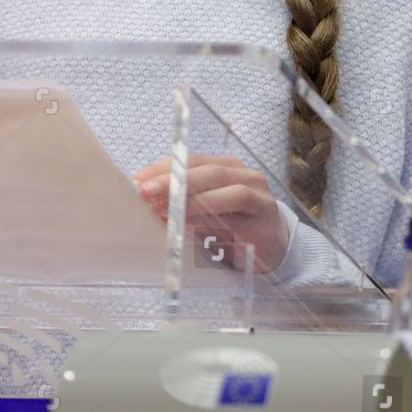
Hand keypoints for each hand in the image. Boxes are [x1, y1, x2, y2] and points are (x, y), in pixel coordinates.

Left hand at [133, 153, 290, 273]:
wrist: (275, 250)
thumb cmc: (233, 229)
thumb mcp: (205, 213)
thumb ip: (182, 204)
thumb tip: (145, 203)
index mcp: (226, 167)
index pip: (190, 160)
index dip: (162, 168)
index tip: (136, 182)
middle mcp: (244, 174)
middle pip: (206, 169)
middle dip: (172, 179)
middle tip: (145, 193)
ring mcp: (258, 193)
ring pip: (224, 185)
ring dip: (190, 198)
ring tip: (163, 210)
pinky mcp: (265, 216)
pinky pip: (237, 210)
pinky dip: (211, 215)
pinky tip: (190, 225)